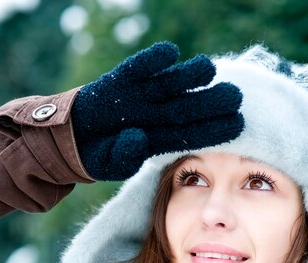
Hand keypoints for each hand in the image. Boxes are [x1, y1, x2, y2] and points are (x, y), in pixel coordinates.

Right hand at [71, 41, 243, 179]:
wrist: (70, 137)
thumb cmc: (98, 154)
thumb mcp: (111, 164)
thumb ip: (125, 156)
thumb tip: (138, 137)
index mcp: (160, 138)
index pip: (191, 134)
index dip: (213, 129)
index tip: (238, 124)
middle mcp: (156, 114)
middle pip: (187, 106)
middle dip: (210, 101)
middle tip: (236, 95)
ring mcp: (140, 95)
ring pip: (169, 84)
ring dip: (188, 76)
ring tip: (209, 68)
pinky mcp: (121, 80)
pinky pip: (138, 67)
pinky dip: (152, 60)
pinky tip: (170, 52)